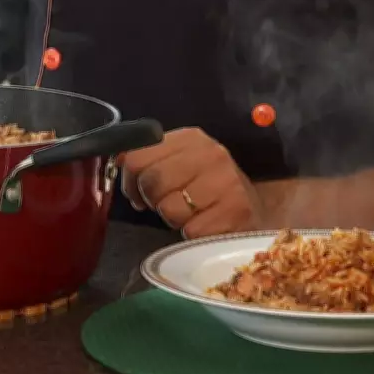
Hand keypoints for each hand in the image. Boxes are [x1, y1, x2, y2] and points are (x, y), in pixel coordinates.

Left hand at [119, 127, 263, 238]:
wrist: (256, 209)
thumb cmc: (208, 188)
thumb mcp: (180, 163)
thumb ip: (149, 159)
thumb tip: (116, 160)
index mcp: (190, 138)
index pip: (137, 156)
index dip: (129, 180)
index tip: (137, 192)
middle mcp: (210, 154)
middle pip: (150, 182)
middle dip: (151, 200)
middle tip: (166, 204)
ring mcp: (225, 182)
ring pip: (169, 209)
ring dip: (173, 219)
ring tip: (190, 213)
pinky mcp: (235, 212)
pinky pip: (190, 230)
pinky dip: (192, 234)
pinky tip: (206, 224)